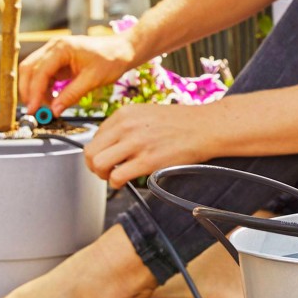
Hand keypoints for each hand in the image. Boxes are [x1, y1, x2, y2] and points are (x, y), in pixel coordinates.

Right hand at [19, 32, 138, 114]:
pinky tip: (51, 100)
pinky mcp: (58, 60)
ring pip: (34, 73)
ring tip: (46, 108)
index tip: (33, 109)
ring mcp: (54, 53)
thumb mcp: (92, 80)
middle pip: (29, 69)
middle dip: (28, 91)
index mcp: (62, 48)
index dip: (33, 92)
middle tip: (33, 110)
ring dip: (36, 91)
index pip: (39, 71)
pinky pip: (44, 75)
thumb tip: (54, 111)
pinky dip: (44, 88)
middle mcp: (54, 47)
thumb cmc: (111, 59)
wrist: (123, 50)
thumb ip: (71, 95)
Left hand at [84, 101, 227, 189]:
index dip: (99, 151)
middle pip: (90, 152)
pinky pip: (116, 177)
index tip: (108, 157)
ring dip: (103, 175)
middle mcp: (127, 126)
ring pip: (98, 165)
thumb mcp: (148, 113)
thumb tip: (110, 143)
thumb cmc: (182, 122)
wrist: (207, 126)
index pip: (94, 136)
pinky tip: (126, 181)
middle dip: (94, 166)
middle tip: (106, 171)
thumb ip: (127, 125)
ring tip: (115, 176)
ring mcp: (137, 143)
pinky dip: (116, 183)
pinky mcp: (148, 160)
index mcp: (125, 113)